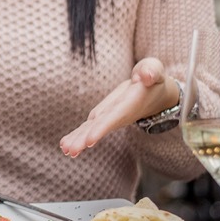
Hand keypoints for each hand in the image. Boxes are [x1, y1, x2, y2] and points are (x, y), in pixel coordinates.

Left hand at [59, 57, 177, 157]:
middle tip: (70, 151)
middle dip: (85, 138)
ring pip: (92, 129)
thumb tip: (145, 76)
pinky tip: (65, 146)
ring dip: (79, 140)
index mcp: (130, 103)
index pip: (115, 117)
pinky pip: (90, 127)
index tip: (90, 140)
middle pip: (100, 127)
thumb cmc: (152, 77)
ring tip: (65, 150)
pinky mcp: (104, 116)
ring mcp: (110, 117)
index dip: (102, 127)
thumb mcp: (154, 69)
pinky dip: (78, 136)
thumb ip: (151, 71)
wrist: (154, 92)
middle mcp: (119, 114)